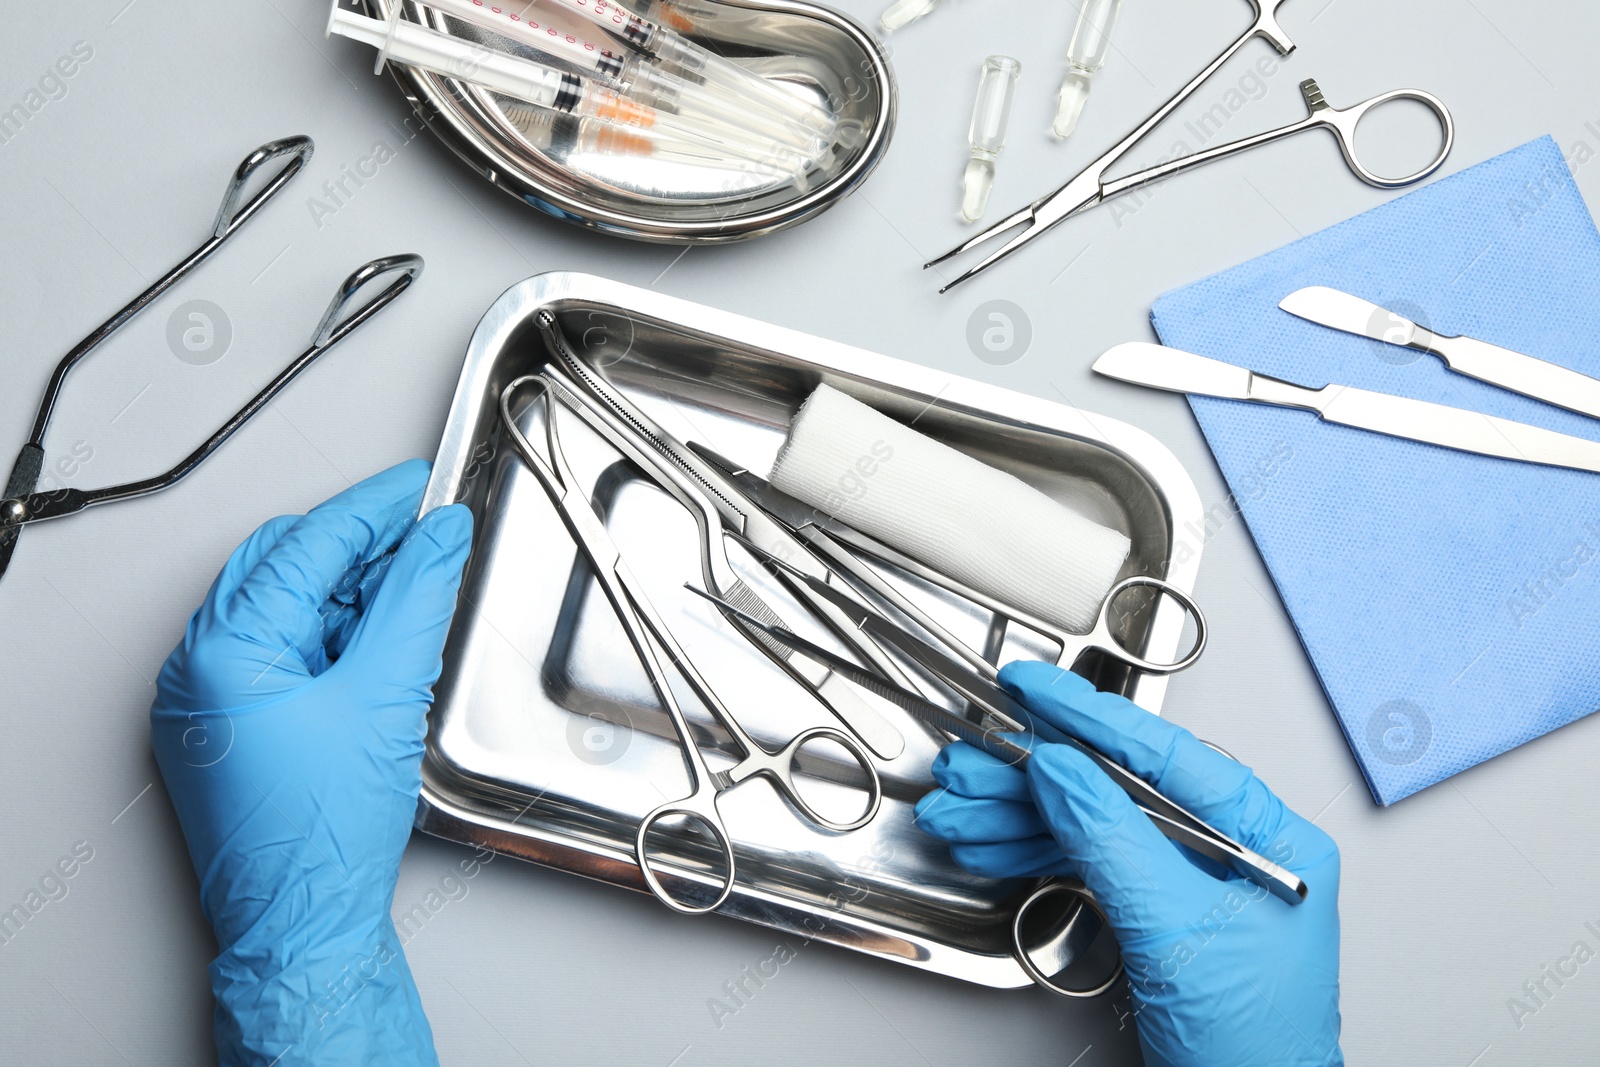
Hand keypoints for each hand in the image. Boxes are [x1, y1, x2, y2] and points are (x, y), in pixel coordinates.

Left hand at [151, 460, 472, 1066]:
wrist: (303, 922)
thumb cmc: (320, 834)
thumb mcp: (384, 696)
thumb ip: (415, 600)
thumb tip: (438, 537)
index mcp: (221, 650)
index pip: (307, 546)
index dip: (373, 507)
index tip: (416, 485)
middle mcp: (200, 669)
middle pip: (284, 567)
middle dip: (356, 544)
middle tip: (420, 531)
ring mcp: (212, 701)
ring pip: (286, 609)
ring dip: (349, 592)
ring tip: (412, 592)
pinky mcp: (234, 727)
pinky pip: (283, 653)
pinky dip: (334, 636)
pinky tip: (381, 642)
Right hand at [914, 661, 1341, 1066]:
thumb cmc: (1254, 1046)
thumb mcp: (1173, 927)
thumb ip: (1112, 837)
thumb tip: (1064, 767)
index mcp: (1268, 836)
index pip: (1165, 752)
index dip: (1089, 714)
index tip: (1035, 687)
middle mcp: (1233, 849)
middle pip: (1117, 785)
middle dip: (1034, 777)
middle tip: (976, 761)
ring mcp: (1191, 882)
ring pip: (1092, 824)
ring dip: (1019, 818)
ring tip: (963, 810)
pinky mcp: (1157, 914)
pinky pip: (1089, 864)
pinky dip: (1036, 855)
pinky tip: (992, 846)